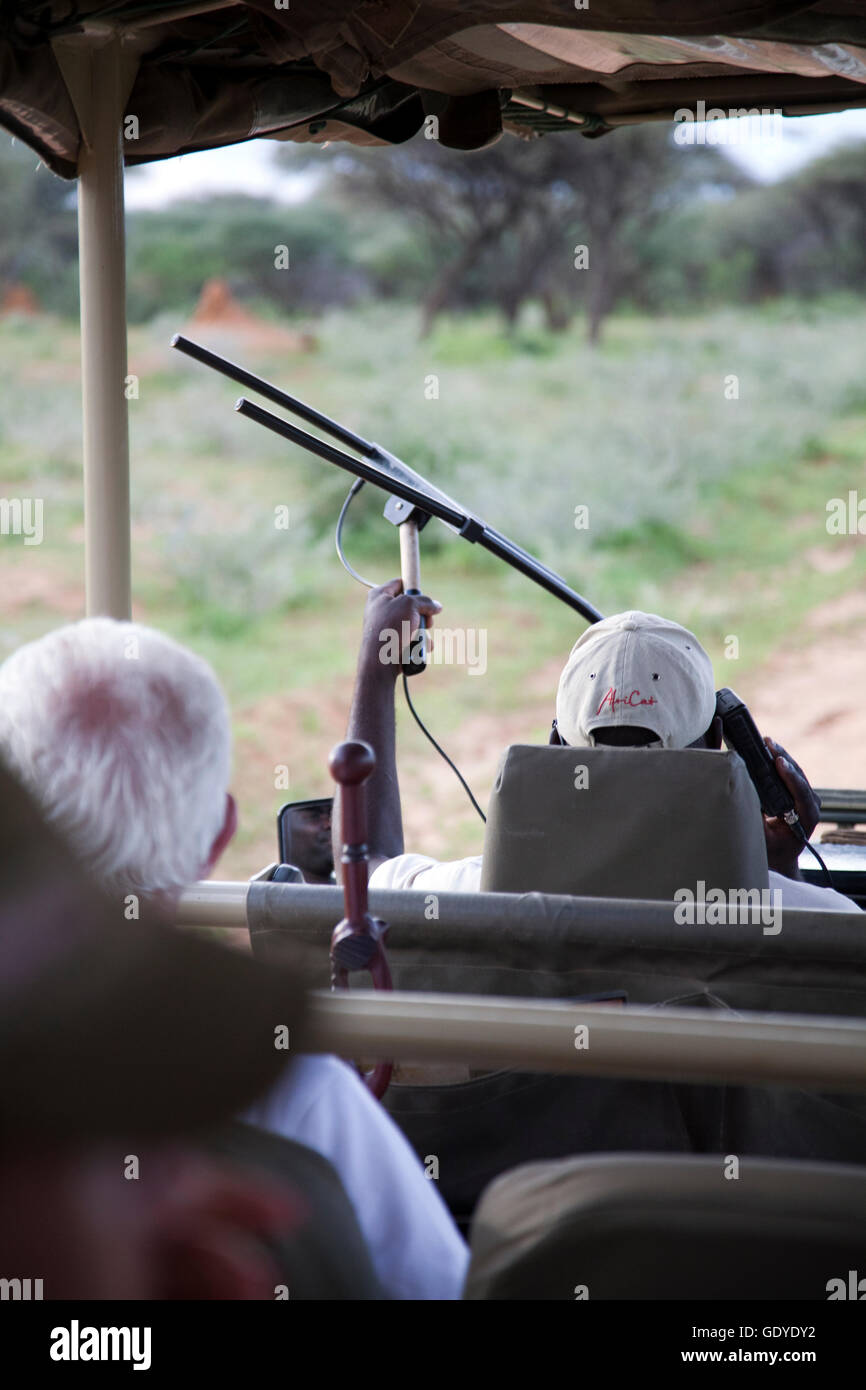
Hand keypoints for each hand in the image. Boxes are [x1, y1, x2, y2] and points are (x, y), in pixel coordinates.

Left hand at [358, 579, 441, 682]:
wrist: (381, 660)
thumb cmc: (390, 628)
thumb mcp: (410, 604)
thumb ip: (426, 601)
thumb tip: (437, 607)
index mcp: (379, 595)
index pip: (400, 583)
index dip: (414, 588)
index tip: (423, 596)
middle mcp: (381, 610)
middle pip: (410, 605)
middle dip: (423, 614)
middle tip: (428, 620)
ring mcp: (387, 627)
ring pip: (414, 624)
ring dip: (423, 632)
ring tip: (421, 638)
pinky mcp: (393, 643)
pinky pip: (411, 639)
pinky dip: (419, 643)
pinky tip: (422, 648)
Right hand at [761, 736, 820, 878]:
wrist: (781, 854)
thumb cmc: (772, 850)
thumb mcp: (762, 840)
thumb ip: (757, 821)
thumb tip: (745, 797)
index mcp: (806, 819)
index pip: (802, 795)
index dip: (791, 777)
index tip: (779, 762)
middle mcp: (811, 806)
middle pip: (799, 777)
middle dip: (784, 758)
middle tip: (769, 744)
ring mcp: (806, 797)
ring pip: (796, 771)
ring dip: (781, 755)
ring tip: (767, 742)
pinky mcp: (798, 791)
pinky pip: (791, 772)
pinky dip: (779, 760)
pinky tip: (768, 749)